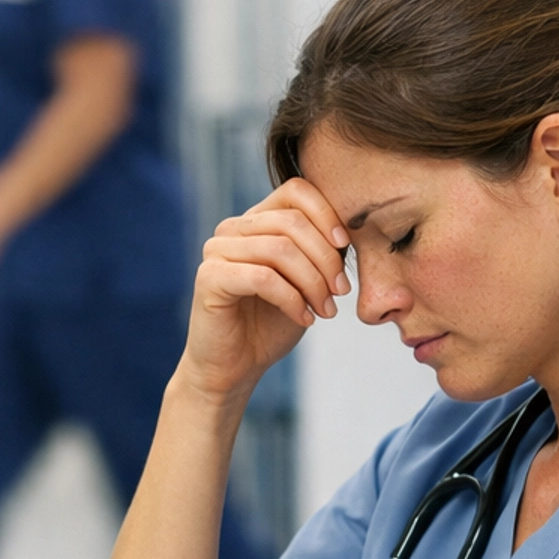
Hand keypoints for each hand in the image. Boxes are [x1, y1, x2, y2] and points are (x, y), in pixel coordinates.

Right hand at [182, 178, 351, 402]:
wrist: (235, 368)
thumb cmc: (271, 324)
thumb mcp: (307, 281)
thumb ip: (321, 251)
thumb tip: (349, 231)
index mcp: (255, 221)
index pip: (296, 190)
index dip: (327, 214)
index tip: (345, 248)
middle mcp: (232, 229)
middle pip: (291, 221)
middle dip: (325, 258)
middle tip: (340, 292)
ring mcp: (216, 250)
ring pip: (280, 249)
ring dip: (313, 282)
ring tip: (325, 310)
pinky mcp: (209, 278)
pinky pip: (263, 278)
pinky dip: (292, 299)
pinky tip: (305, 318)